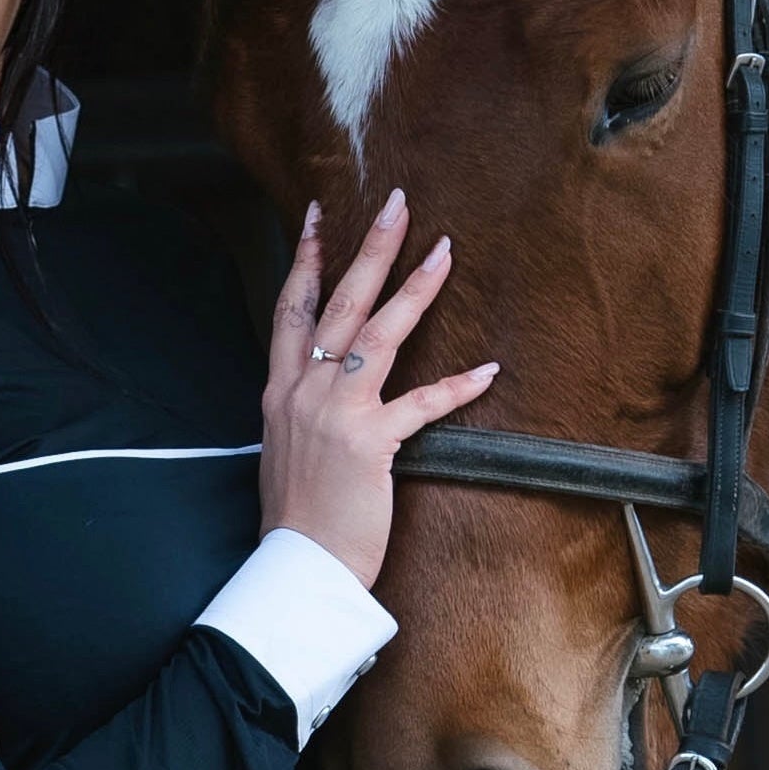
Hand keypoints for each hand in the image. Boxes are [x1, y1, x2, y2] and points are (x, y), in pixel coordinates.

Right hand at [258, 190, 497, 588]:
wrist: (296, 566)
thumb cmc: (297, 518)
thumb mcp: (285, 452)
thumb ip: (304, 414)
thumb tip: (325, 395)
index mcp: (280, 391)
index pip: (290, 309)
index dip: (304, 259)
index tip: (316, 216)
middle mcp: (304, 391)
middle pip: (339, 303)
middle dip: (370, 249)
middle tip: (397, 203)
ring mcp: (335, 413)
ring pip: (379, 334)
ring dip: (415, 289)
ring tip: (445, 252)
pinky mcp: (370, 443)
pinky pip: (421, 404)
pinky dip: (457, 387)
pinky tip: (488, 370)